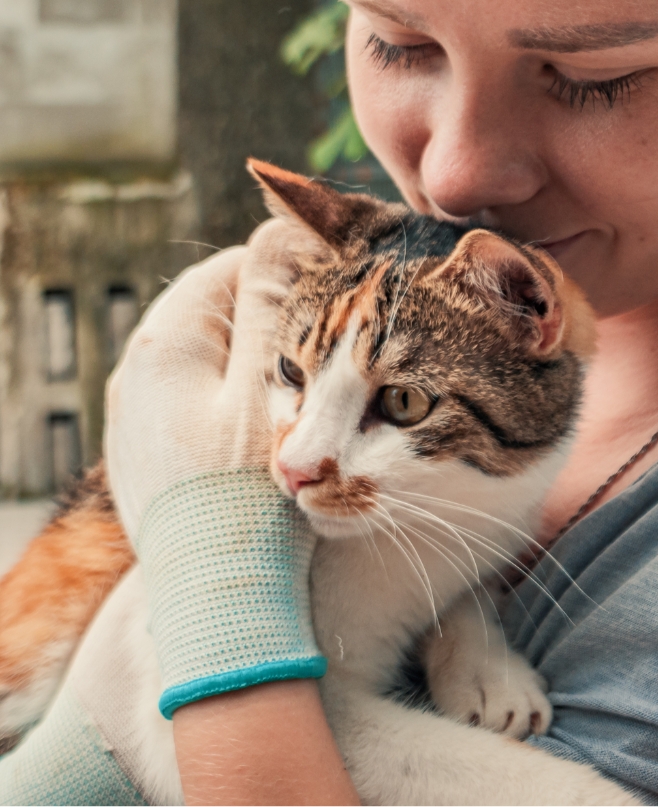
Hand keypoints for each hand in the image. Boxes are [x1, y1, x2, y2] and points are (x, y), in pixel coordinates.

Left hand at [105, 220, 326, 718]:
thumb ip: (276, 301)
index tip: (345, 303)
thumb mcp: (272, 387)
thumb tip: (282, 225)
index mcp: (164, 342)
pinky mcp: (151, 458)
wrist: (217, 606)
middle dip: (282, 321)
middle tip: (333, 357)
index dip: (298, 274)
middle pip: (224, 313)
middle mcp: (138, 373)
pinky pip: (203, 406)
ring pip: (216, 361)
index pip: (234, 266)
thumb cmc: (248, 496)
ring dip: (265, 365)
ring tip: (310, 401)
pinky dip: (241, 406)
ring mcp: (140, 419)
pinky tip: (272, 439)